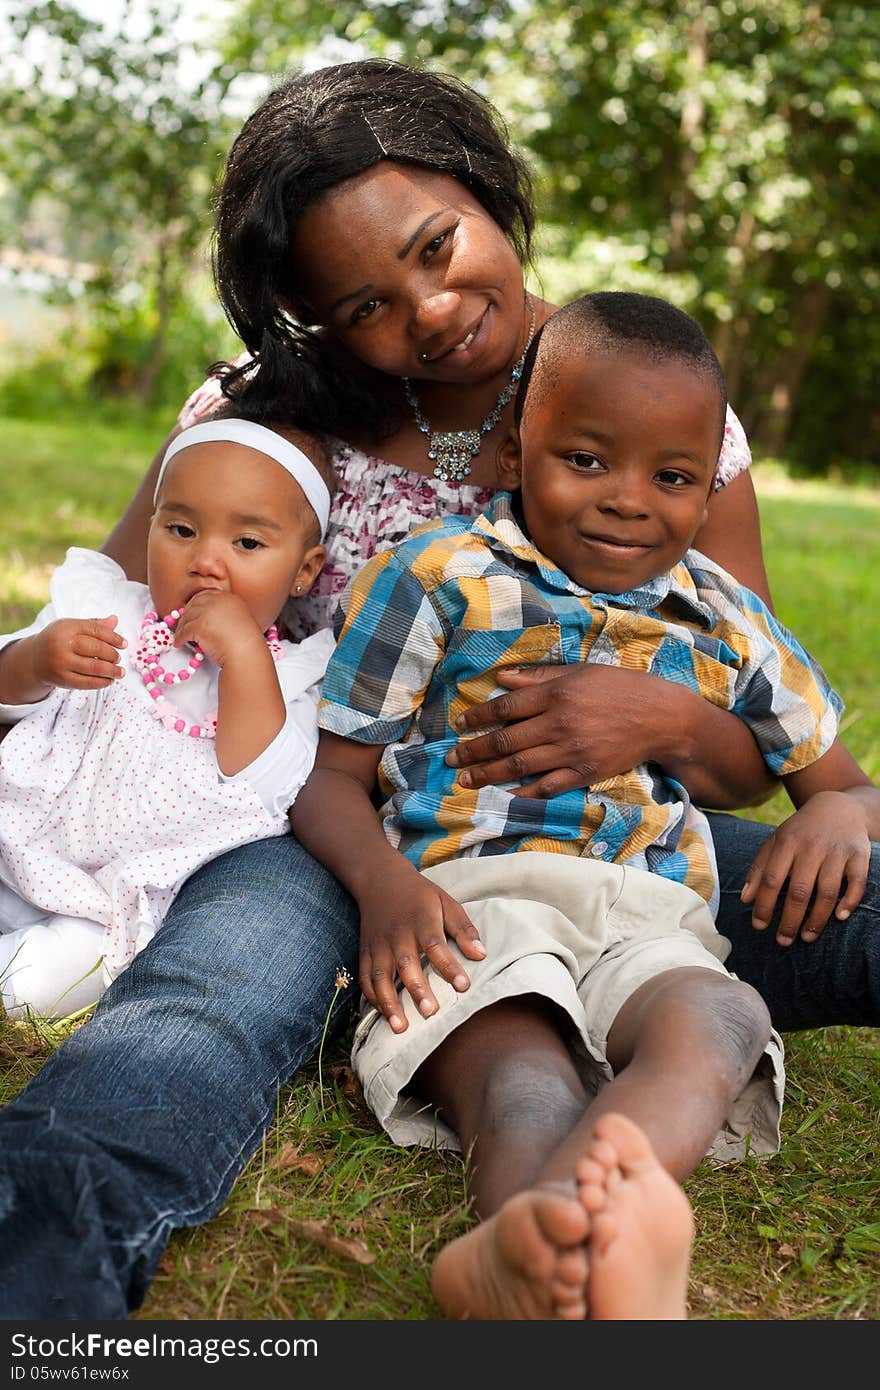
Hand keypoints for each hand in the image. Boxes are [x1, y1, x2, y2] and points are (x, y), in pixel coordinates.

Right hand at [32, 617, 125, 689]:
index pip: (96, 630)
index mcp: (66, 627)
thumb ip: (94, 625)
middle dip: (112, 655)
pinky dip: (102, 682)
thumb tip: (115, 620)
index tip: (124, 644)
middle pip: (97, 649)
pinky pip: (87, 682)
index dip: (114, 638)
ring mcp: (61, 663)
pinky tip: (109, 680)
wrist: (35, 659)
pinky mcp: (62, 679)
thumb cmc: (58, 640)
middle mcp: (62, 644)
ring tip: (120, 672)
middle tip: (118, 658)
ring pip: (94, 667)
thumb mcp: (72, 627)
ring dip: (112, 671)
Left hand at [172, 591, 263, 669]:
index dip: (196, 604)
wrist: (246, 653)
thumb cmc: (246, 643)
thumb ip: (225, 614)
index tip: (191, 612)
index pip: (205, 595)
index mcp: (228, 598)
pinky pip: (184, 631)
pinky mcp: (198, 625)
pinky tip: (179, 643)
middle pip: (193, 604)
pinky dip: (179, 638)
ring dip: (181, 627)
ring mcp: (207, 612)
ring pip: (187, 618)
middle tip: (182, 624)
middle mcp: (217, 601)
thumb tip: (209, 618)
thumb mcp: (240, 620)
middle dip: (186, 615)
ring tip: (180, 635)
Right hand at [358, 872, 485, 1032]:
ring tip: (400, 1026)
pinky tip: (383, 1013)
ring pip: (380, 976)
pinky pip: (365, 977)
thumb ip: (463, 928)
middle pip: (406, 964)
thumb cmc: (419, 895)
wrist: (380, 880)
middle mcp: (397, 934)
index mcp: (421, 920)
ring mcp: (378, 944)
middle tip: (430, 1012)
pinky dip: (371, 997)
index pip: (435, 944)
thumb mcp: (446, 902)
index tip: (463, 986)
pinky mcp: (365, 951)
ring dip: (389, 1002)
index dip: (448, 966)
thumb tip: (481, 954)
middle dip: (417, 989)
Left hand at [447, 663, 660, 798]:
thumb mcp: (580, 672)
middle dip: (474, 751)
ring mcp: (571, 751)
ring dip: (488, 775)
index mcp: (557, 694)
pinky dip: (524, 793)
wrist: (660, 718)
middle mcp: (559, 723)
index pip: (506, 707)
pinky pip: (547, 787)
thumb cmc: (619, 688)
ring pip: (520, 766)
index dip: (479, 717)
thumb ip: (539, 677)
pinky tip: (505, 796)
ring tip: (465, 780)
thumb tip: (501, 679)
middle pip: (506, 740)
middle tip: (451, 759)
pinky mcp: (584, 773)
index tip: (460, 725)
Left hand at [740, 791, 870, 944]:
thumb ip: (759, 868)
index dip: (764, 906)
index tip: (759, 926)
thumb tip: (745, 899)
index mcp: (787, 843)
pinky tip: (840, 917)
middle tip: (783, 941)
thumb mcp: (776, 842)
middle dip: (789, 921)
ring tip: (807, 937)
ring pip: (827, 892)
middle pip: (799, 891)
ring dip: (817, 919)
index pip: (771, 879)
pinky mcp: (859, 854)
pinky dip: (850, 901)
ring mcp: (837, 850)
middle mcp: (812, 846)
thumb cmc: (801, 831)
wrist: (839, 806)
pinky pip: (856, 882)